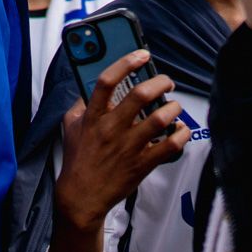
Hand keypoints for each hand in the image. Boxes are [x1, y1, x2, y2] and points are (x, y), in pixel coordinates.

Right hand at [54, 50, 188, 234]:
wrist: (82, 196)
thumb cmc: (78, 161)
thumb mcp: (70, 127)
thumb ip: (80, 105)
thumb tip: (89, 88)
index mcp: (93, 117)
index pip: (107, 81)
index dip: (126, 62)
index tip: (141, 55)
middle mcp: (111, 129)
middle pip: (140, 95)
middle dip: (160, 82)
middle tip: (166, 83)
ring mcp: (128, 147)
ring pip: (160, 118)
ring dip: (173, 108)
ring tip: (173, 107)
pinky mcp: (142, 164)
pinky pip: (171, 145)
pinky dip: (181, 134)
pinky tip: (179, 131)